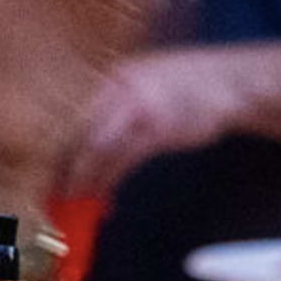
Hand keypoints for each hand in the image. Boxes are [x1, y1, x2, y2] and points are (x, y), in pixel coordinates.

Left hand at [63, 45, 266, 199]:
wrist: (233, 82)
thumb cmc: (189, 88)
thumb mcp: (145, 84)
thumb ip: (116, 108)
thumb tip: (86, 146)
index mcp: (113, 77)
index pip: (71, 117)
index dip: (54, 150)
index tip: (47, 175)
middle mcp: (120, 87)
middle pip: (77, 132)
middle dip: (61, 169)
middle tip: (51, 196)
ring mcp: (139, 106)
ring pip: (96, 148)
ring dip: (81, 180)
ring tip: (73, 202)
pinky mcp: (159, 127)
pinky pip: (123, 159)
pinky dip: (108, 181)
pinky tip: (103, 195)